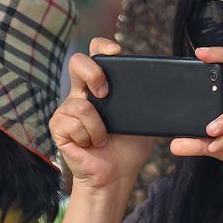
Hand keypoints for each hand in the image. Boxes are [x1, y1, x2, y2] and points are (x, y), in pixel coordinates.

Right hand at [54, 38, 156, 192]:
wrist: (116, 176)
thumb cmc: (128, 148)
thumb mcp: (143, 118)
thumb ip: (145, 98)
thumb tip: (162, 84)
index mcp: (100, 87)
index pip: (95, 54)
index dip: (102, 46)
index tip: (116, 52)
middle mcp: (81, 94)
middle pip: (77, 62)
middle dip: (92, 73)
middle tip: (105, 94)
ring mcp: (68, 110)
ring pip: (79, 103)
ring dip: (98, 126)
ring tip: (103, 138)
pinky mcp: (59, 128)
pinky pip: (73, 123)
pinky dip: (88, 136)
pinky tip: (90, 145)